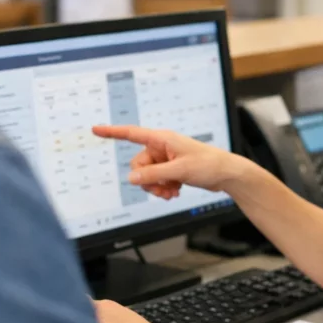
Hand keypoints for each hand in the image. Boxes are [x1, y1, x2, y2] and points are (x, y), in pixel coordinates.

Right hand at [92, 125, 246, 198]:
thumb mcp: (179, 171)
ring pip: (147, 176)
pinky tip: (175, 192)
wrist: (226, 174)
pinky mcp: (171, 170)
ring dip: (156, 187)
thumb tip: (131, 178)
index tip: (96, 130)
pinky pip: (157, 180)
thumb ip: (154, 174)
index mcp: (162, 139)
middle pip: (138, 165)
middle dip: (147, 180)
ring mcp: (166, 159)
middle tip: (163, 189)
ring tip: (172, 192)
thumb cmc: (208, 165)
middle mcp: (162, 147)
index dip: (113, 132)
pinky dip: (163, 188)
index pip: (132, 134)